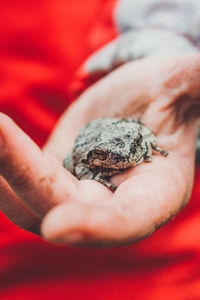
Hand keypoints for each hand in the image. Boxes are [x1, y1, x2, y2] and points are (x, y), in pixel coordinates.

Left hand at [1, 54, 199, 246]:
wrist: (137, 103)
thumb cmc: (165, 95)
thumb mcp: (181, 84)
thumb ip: (195, 80)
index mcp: (155, 193)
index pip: (128, 221)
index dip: (97, 227)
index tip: (57, 226)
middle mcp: (113, 204)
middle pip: (65, 208)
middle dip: (27, 176)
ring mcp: (79, 195)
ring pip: (32, 202)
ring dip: (3, 172)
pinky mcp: (54, 179)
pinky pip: (20, 186)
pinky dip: (1, 167)